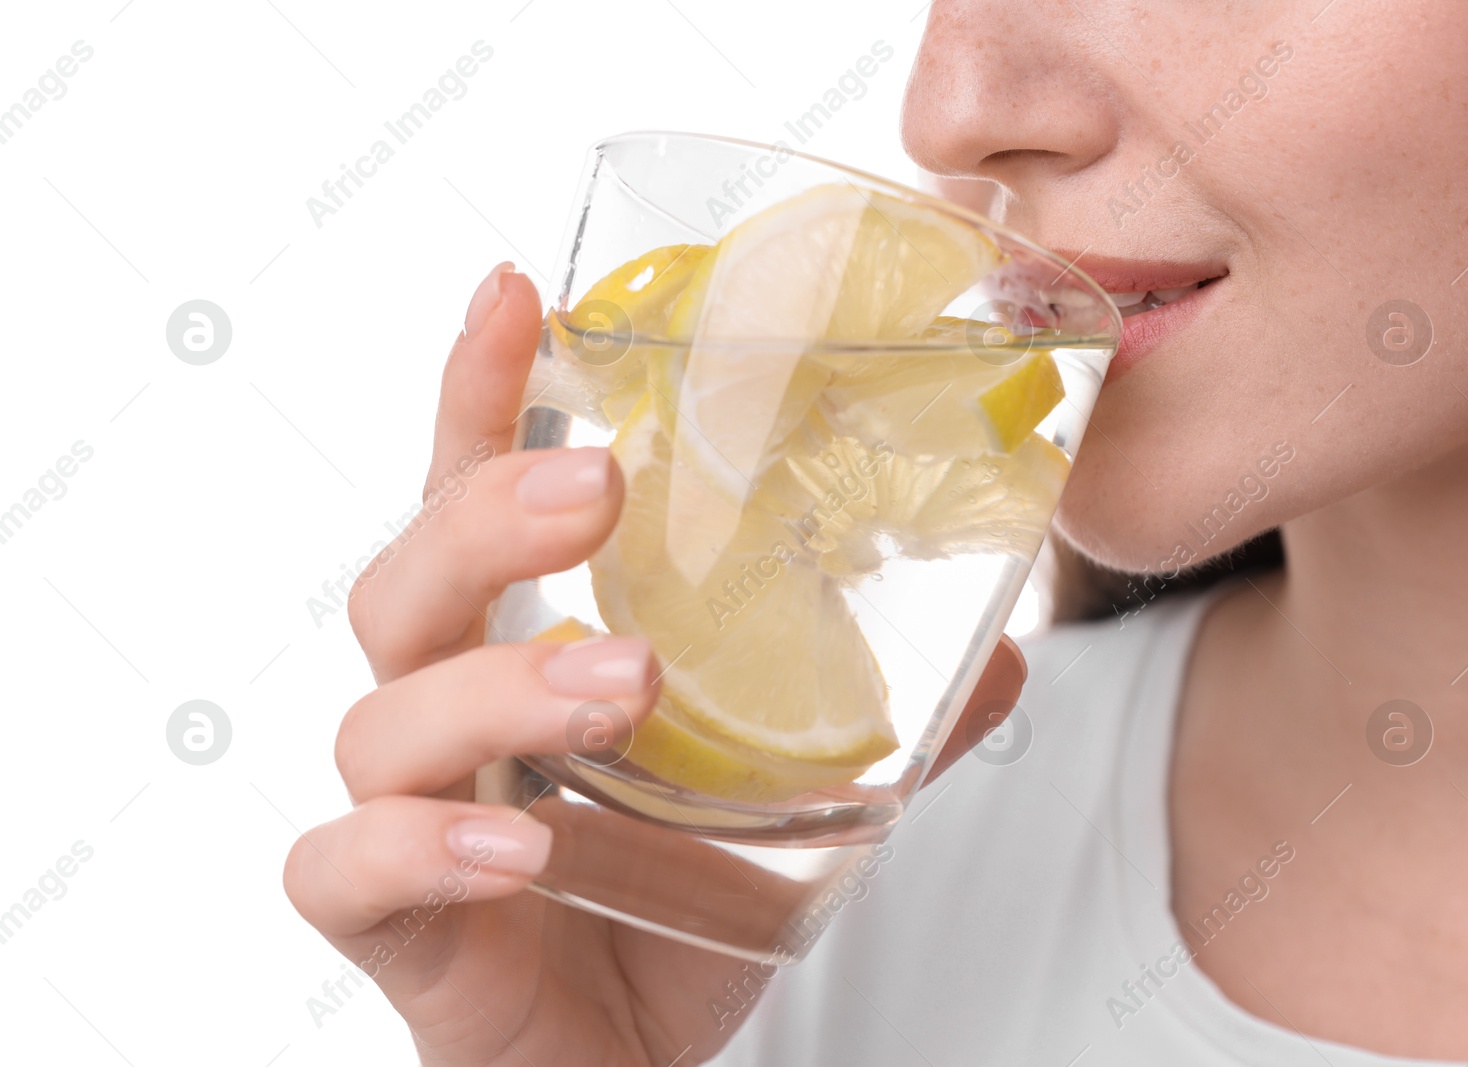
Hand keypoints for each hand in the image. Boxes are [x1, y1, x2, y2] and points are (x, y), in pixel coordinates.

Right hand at [282, 262, 1028, 1065]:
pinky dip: (421, 849)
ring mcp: (407, 820)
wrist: (634, 1065)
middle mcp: (446, 718)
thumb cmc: (681, 911)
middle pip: (407, 581)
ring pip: (387, 718)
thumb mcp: (797, 801)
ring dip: (502, 689)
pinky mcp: (393, 930)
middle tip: (599, 488)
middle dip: (486, 517)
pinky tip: (523, 848)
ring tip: (625, 687)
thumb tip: (1008, 643)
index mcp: (523, 654)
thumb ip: (887, 722)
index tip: (513, 290)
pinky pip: (346, 870)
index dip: (480, 395)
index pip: (474, 499)